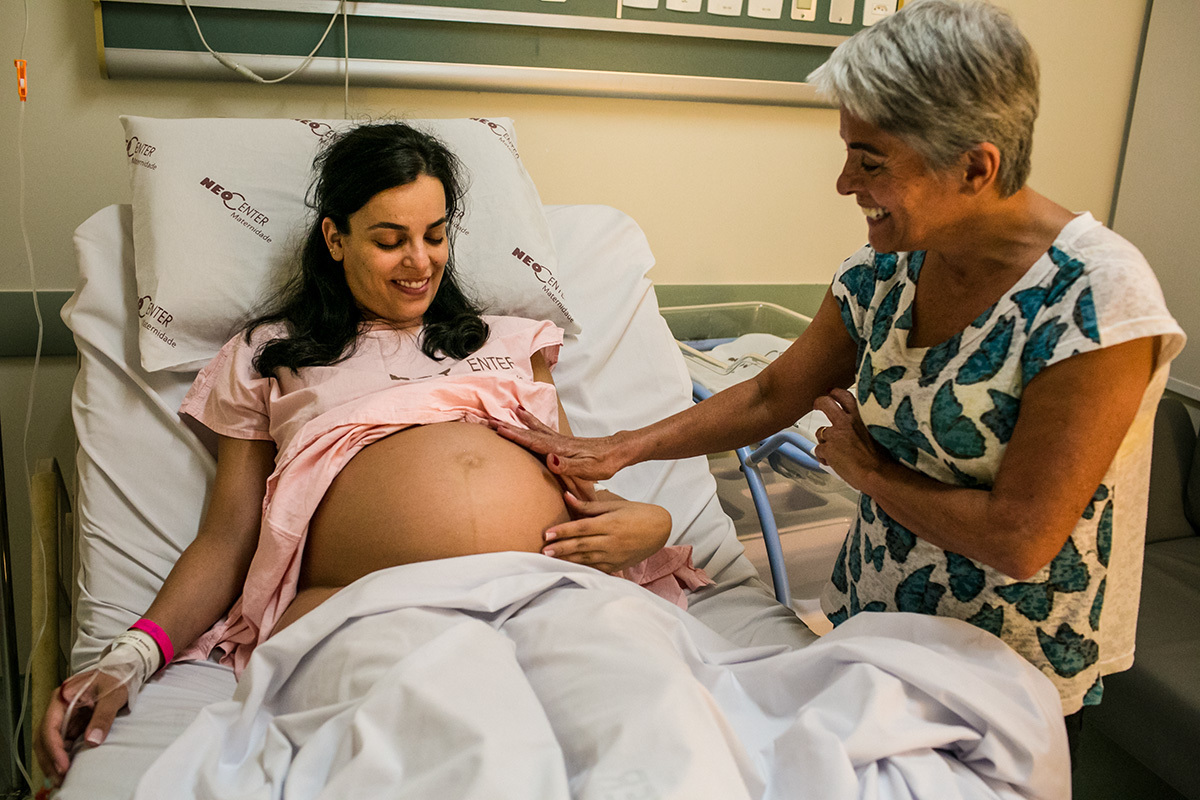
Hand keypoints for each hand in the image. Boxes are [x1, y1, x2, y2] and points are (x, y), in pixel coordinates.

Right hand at [35, 669, 129, 784]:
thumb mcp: (113, 695)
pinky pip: (62, 742)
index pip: (50, 726)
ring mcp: (64, 716)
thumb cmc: (117, 678)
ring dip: (54, 760)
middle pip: (44, 737)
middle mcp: (59, 708)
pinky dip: (63, 755)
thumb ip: (103, 717)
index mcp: (64, 697)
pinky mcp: (72, 723)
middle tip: (60, 777)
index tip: (62, 764)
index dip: (54, 748)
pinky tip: (68, 767)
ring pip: (50, 742)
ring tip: (62, 777)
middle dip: (50, 759)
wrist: (124, 671)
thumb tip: (92, 741)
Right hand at [493, 407, 625, 480]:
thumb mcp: (588, 469)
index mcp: (559, 448)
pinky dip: (534, 424)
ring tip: (512, 409)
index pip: (533, 441)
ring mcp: (561, 440)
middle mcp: (558, 441)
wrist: (619, 451)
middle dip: (510, 426)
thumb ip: (568, 465)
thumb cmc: (604, 463)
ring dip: (522, 421)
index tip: (497, 428)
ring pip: (536, 428)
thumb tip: (549, 459)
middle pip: (530, 432)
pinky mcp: (564, 442)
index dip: (515, 435)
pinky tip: (531, 422)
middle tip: (490, 419)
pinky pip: (543, 431)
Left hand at [542, 493, 671, 573]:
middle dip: (561, 548)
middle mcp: (611, 541)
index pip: (581, 528)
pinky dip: (581, 568)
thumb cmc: (636, 514)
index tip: (547, 534)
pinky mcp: (616, 565)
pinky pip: (596, 568)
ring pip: (586, 559)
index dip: (563, 531)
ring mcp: (614, 555)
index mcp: (610, 524)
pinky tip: (568, 568)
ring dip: (567, 559)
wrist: (659, 530)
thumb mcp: (614, 506)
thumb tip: (566, 497)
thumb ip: (588, 506)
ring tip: (550, 559)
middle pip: (581, 545)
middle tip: (543, 550)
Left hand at [812, 387, 886, 490]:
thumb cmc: (884, 458)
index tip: (832, 393)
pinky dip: (825, 457)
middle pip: (825, 403)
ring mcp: (835, 434)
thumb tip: (859, 430)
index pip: (845, 396)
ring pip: (820, 432)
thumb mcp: (878, 432)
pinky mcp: (828, 449)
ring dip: (824, 440)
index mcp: (862, 415)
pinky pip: (819, 451)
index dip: (836, 394)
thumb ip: (865, 426)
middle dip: (820, 403)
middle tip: (817, 405)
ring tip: (835, 451)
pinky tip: (834, 463)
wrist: (880, 474)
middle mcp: (846, 421)